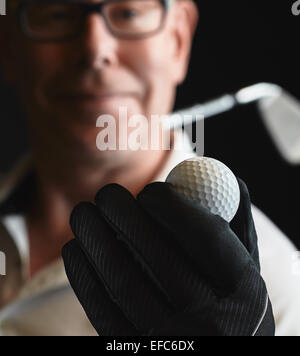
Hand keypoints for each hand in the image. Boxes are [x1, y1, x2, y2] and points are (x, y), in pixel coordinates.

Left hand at [62, 179, 274, 335]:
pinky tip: (75, 249)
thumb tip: (224, 177)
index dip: (174, 207)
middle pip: (159, 259)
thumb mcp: (244, 276)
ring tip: (82, 214)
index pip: (208, 239)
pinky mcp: (135, 353)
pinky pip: (103, 312)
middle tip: (107, 194)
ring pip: (124, 284)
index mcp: (247, 298)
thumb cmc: (226, 305)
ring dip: (95, 240)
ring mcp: (172, 345)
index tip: (149, 190)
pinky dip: (83, 276)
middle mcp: (214, 328)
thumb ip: (237, 231)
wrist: (209, 353)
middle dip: (124, 215)